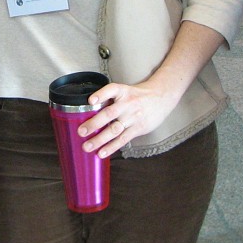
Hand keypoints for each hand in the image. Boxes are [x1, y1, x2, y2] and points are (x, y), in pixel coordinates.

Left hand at [80, 22, 226, 158]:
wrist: (161, 97)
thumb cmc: (139, 95)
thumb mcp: (125, 91)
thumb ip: (111, 99)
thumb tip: (90, 112)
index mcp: (122, 91)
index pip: (110, 90)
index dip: (100, 95)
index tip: (90, 101)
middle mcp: (127, 104)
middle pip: (109, 114)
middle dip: (94, 124)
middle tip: (81, 132)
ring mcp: (133, 117)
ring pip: (114, 130)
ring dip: (100, 139)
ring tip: (87, 146)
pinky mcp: (138, 128)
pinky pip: (123, 139)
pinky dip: (111, 147)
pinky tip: (102, 152)